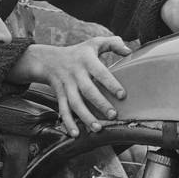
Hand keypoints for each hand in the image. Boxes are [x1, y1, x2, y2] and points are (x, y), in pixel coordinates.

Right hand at [10, 37, 131, 137]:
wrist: (49, 60)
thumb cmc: (79, 53)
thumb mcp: (94, 43)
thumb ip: (113, 43)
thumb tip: (129, 50)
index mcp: (86, 60)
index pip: (100, 72)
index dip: (111, 83)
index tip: (122, 95)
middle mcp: (76, 74)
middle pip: (88, 90)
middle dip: (100, 103)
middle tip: (113, 115)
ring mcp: (66, 86)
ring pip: (75, 103)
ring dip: (86, 117)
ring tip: (98, 128)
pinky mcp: (60, 96)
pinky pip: (63, 110)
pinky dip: (68, 123)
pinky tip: (75, 134)